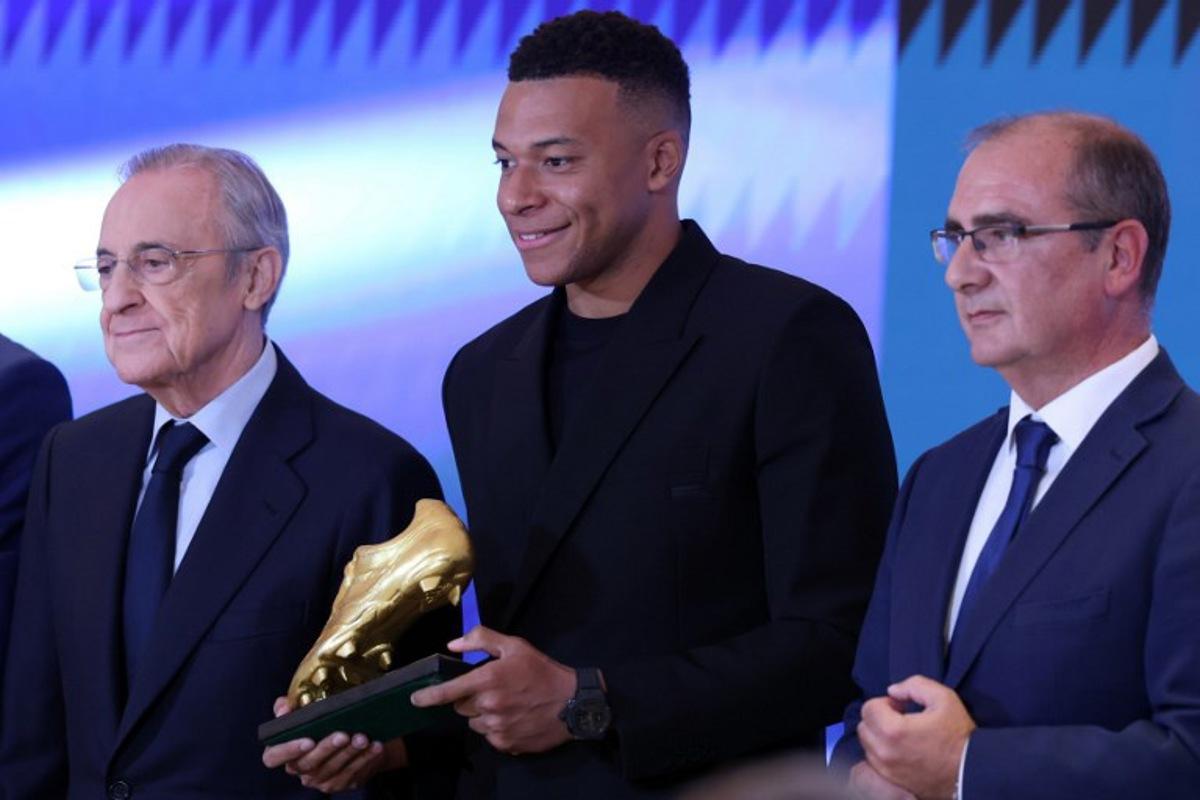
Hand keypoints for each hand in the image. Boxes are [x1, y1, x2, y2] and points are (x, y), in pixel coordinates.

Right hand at [261, 696, 398, 792]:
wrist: (349, 733)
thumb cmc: (320, 722)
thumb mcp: (302, 711)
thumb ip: (287, 707)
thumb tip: (283, 708)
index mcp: (284, 752)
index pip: (273, 757)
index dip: (288, 751)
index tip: (307, 740)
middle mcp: (299, 769)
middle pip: (309, 763)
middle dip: (327, 748)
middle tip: (343, 735)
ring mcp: (320, 779)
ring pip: (333, 769)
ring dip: (350, 753)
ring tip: (362, 738)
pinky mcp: (340, 782)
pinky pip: (353, 773)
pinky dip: (365, 759)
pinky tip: (375, 747)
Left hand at [410, 625, 575, 754]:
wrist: (572, 703)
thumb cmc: (542, 671)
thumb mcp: (515, 646)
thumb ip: (482, 639)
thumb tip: (453, 645)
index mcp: (487, 680)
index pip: (448, 692)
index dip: (428, 697)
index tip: (415, 699)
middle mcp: (488, 707)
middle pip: (461, 707)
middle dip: (469, 699)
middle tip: (491, 690)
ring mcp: (496, 728)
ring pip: (474, 723)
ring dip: (482, 715)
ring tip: (505, 705)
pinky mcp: (506, 744)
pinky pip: (489, 736)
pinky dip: (495, 729)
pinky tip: (513, 718)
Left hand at [857, 676, 974, 799]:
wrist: (972, 771)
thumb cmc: (958, 734)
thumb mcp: (943, 698)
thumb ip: (914, 685)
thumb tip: (892, 691)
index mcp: (893, 730)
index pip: (869, 708)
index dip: (886, 702)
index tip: (902, 707)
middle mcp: (884, 753)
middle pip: (865, 726)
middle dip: (879, 718)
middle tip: (901, 719)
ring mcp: (887, 770)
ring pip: (868, 745)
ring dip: (879, 736)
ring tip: (903, 735)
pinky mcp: (892, 781)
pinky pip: (875, 763)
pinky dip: (882, 753)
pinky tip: (902, 750)